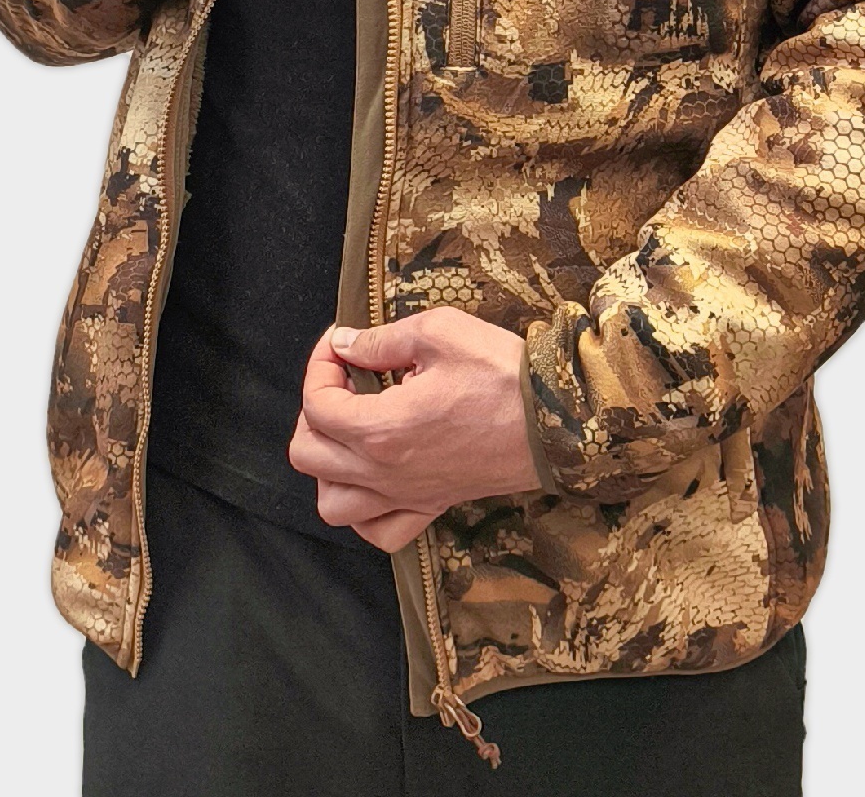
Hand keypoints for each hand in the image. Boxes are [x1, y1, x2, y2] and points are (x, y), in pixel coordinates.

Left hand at [288, 310, 541, 552]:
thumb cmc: (500, 373)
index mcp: (381, 429)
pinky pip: (378, 531)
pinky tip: (375, 474)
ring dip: (328, 465)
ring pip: (332, 504)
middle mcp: (385, 473)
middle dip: (314, 411)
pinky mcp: (432, 506)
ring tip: (352, 428)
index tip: (341, 343)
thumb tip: (345, 344)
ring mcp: (408, 496)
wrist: (556, 421)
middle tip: (345, 381)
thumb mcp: (439, 333)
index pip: (315, 404)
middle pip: (308, 455)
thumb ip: (381, 340)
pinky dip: (363, 510)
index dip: (319, 364)